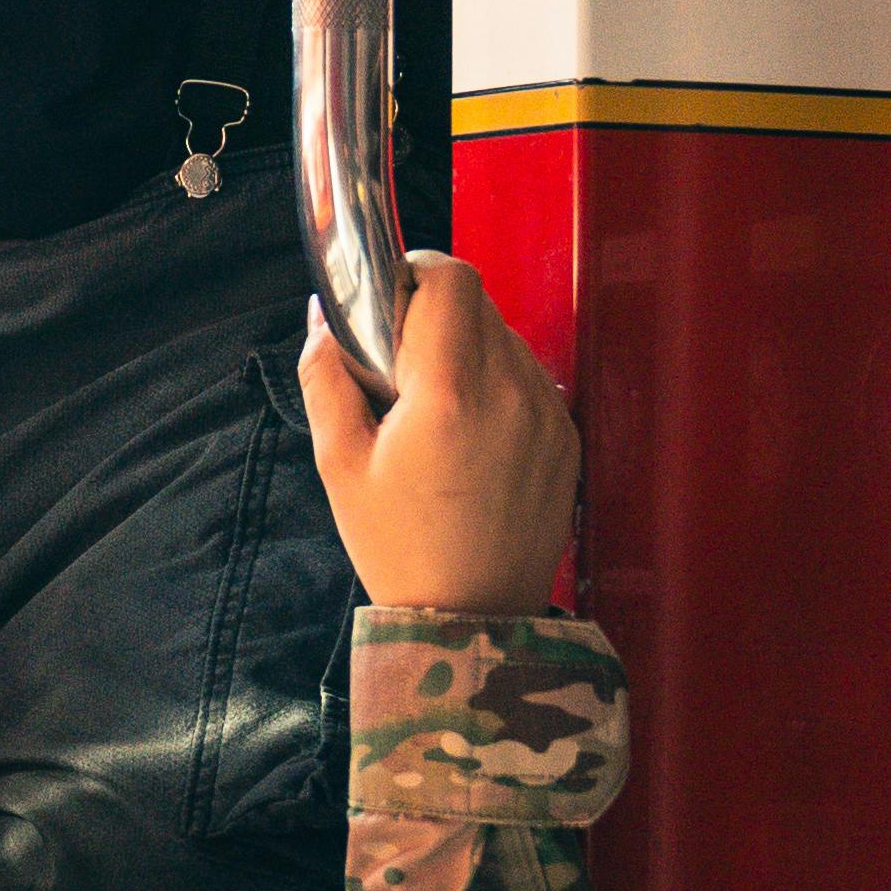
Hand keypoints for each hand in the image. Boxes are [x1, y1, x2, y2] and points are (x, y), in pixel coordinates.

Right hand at [299, 256, 576, 615]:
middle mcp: (511, 394)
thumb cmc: (399, 548)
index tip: (392, 296)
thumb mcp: (339, 465)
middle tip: (401, 362)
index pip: (452, 279)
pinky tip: (470, 434)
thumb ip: (326, 376)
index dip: (417, 270)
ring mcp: (547, 416)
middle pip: (480, 303)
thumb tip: (323, 317)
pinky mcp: (567, 438)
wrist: (471, 620)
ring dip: (469, 348)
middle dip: (436, 314)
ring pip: (507, 338)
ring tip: (435, 406)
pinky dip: (498, 385)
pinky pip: (530, 380)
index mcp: (450, 394)